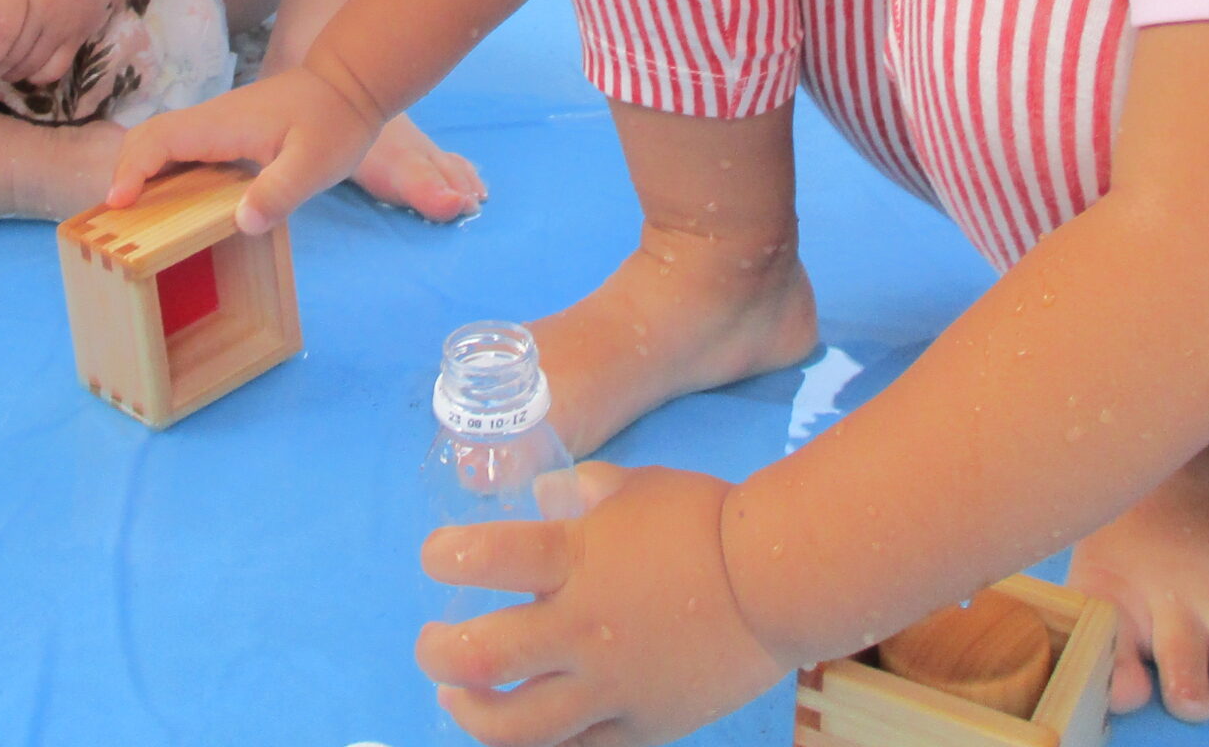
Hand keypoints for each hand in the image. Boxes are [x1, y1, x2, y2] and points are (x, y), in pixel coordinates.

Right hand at [103, 60, 384, 233]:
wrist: (349, 85)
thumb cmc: (334, 122)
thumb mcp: (316, 163)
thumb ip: (280, 190)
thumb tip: (243, 222)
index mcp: (221, 125)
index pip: (158, 140)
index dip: (132, 169)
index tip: (118, 203)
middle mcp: (209, 121)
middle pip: (147, 138)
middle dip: (125, 172)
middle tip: (118, 220)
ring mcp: (216, 125)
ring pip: (161, 143)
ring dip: (141, 173)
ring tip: (134, 218)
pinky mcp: (225, 134)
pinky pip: (181, 151)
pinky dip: (163, 173)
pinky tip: (173, 205)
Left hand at [418, 463, 789, 746]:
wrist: (777, 581)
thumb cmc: (703, 520)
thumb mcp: (632, 486)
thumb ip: (578, 494)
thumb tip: (542, 497)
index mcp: (578, 559)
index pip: (485, 559)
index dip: (446, 557)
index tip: (436, 557)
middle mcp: (583, 628)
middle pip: (481, 658)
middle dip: (437, 654)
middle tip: (431, 645)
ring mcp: (611, 685)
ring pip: (516, 725)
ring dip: (470, 715)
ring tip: (455, 701)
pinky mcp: (641, 726)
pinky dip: (538, 745)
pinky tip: (522, 732)